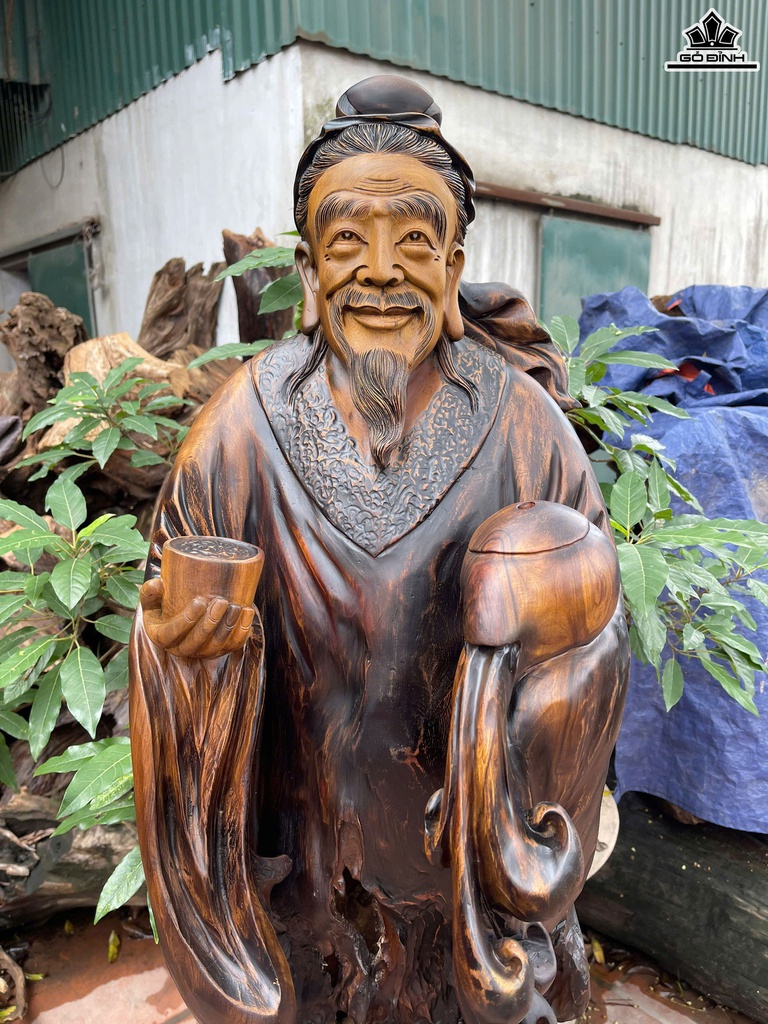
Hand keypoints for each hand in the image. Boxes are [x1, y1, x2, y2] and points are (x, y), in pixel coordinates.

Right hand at [139, 577, 255, 658]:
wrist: (181, 613)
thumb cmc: (164, 604)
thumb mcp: (152, 599)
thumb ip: (150, 591)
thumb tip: (157, 585)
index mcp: (161, 637)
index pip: (173, 633)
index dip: (187, 620)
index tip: (199, 601)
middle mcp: (181, 650)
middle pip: (197, 641)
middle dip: (211, 623)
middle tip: (221, 602)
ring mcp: (201, 652)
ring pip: (216, 645)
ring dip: (228, 627)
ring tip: (236, 606)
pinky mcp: (219, 651)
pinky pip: (232, 645)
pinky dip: (242, 632)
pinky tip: (247, 612)